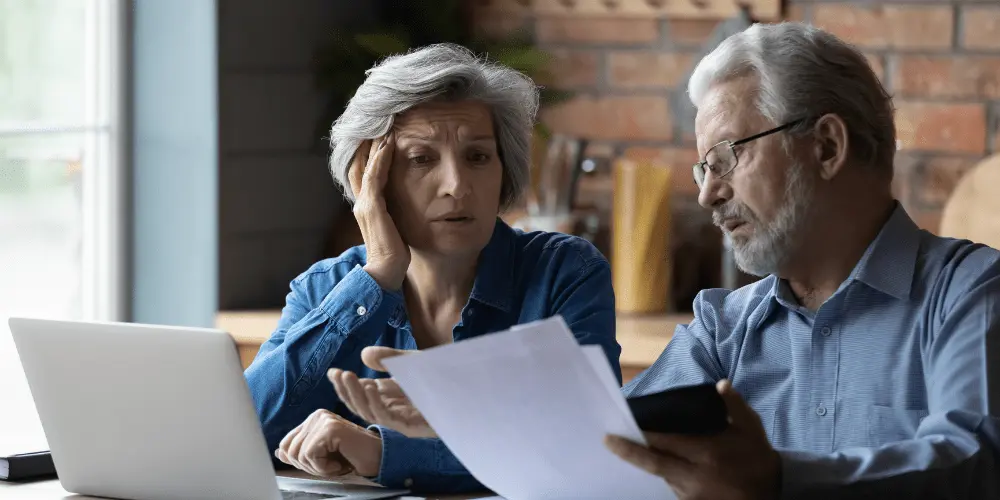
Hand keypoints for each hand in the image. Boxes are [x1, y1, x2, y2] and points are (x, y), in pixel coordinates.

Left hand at [275, 409, 382, 477]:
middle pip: (290, 451)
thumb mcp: (322, 457)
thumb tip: (279, 452)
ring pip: (299, 454)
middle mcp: (317, 415)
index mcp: (313, 419)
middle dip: (309, 466)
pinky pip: (311, 455)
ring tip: (337, 463)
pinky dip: (325, 467)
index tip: (321, 463)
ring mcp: (323, 420)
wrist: (379, 459)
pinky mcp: (330, 428)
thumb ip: (301, 452)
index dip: (299, 461)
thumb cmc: (353, 458)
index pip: (286, 444)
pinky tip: (341, 463)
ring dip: (318, 468)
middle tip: (331, 465)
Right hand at [328, 346, 437, 437]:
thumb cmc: (443, 376)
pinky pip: (387, 418)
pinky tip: (368, 388)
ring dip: (356, 395)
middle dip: (347, 391)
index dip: (345, 385)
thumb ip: (390, 358)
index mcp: (392, 398)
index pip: (361, 395)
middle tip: (338, 374)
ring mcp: (402, 420)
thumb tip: (364, 354)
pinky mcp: (413, 426)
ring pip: (370, 413)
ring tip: (347, 377)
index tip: (333, 372)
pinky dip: (375, 403)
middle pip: (361, 406)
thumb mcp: (413, 362)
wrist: (471, 389)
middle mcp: (394, 411)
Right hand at [349, 133, 408, 289]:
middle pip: (359, 164)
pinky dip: (380, 159)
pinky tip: (389, 144)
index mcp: (366, 206)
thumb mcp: (395, 227)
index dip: (369, 153)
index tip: (380, 134)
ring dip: (375, 144)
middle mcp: (361, 203)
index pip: (363, 172)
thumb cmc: (394, 254)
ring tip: (385, 126)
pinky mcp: (372, 209)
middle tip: (379, 121)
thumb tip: (406, 204)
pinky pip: (375, 177)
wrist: (385, 273)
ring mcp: (364, 205)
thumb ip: (395, 213)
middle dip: (368, 143)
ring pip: (365, 166)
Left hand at [605, 380, 780, 499]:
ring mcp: (692, 494)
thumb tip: (721, 383)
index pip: (665, 443)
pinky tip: (651, 466)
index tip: (622, 428)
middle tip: (608, 441)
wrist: (772, 492)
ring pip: (661, 477)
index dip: (642, 436)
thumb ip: (734, 405)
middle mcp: (695, 475)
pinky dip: (662, 477)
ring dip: (646, 465)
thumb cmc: (757, 456)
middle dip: (628, 452)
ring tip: (628, 449)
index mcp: (706, 452)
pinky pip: (671, 490)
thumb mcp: (750, 427)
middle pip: (653, 464)